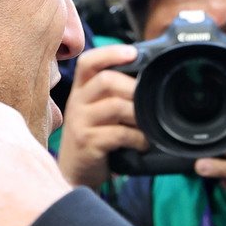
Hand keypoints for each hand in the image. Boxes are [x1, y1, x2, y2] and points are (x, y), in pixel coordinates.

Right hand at [56, 44, 147, 187]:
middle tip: (149, 100)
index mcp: (81, 90)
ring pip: (115, 106)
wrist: (75, 173)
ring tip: (149, 125)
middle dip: (133, 87)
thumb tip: (148, 80)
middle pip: (105, 80)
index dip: (110, 53)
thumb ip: (114, 95)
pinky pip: (118, 134)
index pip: (89, 62)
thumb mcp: (98, 112)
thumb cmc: (94, 139)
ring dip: (139, 115)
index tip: (134, 53)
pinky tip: (143, 144)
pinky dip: (138, 138)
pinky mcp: (87, 143)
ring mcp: (80, 122)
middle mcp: (77, 102)